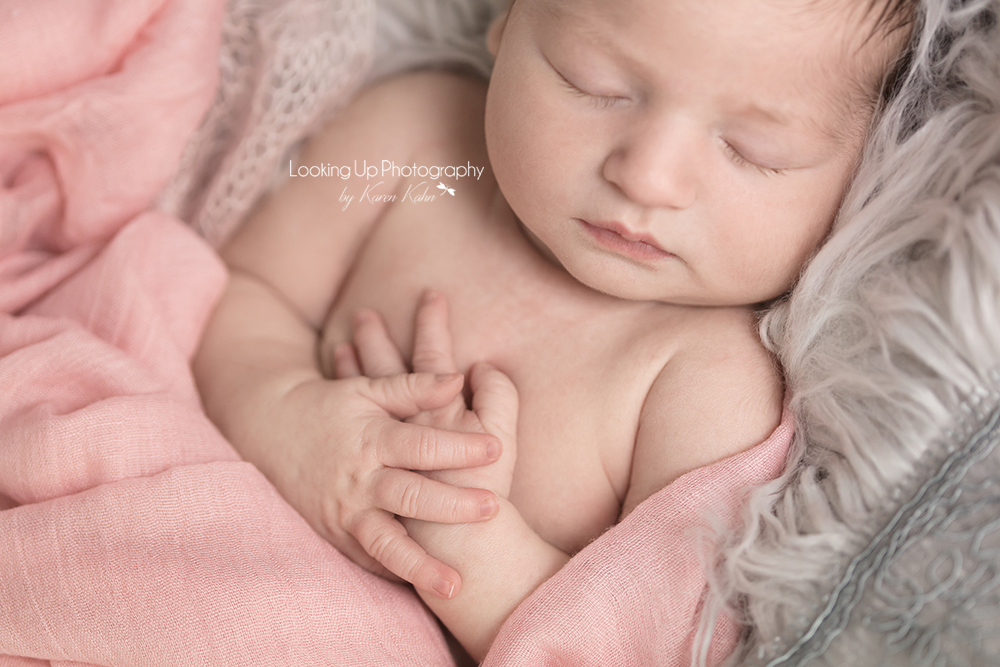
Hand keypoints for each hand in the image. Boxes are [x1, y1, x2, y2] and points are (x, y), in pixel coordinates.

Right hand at [253, 362, 501, 599]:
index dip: (459, 446)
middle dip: (452, 504)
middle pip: (410, 495)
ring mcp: (346, 512)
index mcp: (371, 439)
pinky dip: (397, 573)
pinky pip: (370, 559)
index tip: (496, 448)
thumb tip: (460, 378)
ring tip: (455, 586)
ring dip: (421, 565)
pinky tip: (426, 587)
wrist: (272, 432)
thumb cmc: (331, 407)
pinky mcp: (337, 535)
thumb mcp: (369, 390)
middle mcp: (359, 479)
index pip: (421, 445)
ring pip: (385, 543)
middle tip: (492, 507)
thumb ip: (414, 387)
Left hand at [337, 290, 517, 499]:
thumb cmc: (483, 493)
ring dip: (350, 371)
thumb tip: (482, 366)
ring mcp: (380, 453)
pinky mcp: (369, 475)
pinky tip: (334, 402)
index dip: (432, 324)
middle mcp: (400, 428)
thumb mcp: (502, 440)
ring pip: (359, 403)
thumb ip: (499, 397)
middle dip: (376, 340)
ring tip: (340, 345)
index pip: (431, 356)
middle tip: (364, 313)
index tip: (430, 295)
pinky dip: (341, 416)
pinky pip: (348, 437)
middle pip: (385, 373)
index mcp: (435, 414)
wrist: (457, 548)